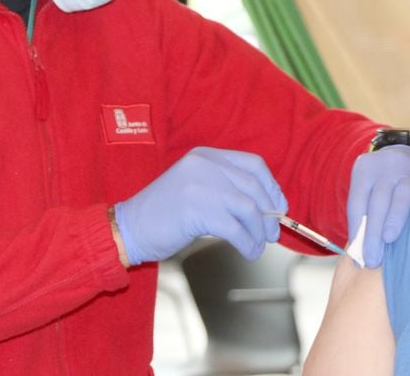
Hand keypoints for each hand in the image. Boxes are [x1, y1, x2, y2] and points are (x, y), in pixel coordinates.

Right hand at [114, 147, 287, 265]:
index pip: (252, 164)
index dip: (271, 186)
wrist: (130, 228)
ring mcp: (201, 186)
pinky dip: (247, 243)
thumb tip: (265, 209)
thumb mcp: (195, 189)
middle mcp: (204, 166)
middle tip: (272, 233)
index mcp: (205, 156)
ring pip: (248, 209)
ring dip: (258, 232)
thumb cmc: (163, 215)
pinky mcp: (197, 210)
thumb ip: (225, 189)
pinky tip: (247, 252)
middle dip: (269, 213)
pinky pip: (236, 229)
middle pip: (253, 187)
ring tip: (258, 246)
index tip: (279, 205)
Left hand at [346, 146, 409, 267]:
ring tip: (389, 239)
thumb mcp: (367, 188)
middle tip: (373, 259)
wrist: (409, 151)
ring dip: (395, 217)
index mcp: (365, 170)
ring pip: (402, 194)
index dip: (356, 231)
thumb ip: (362, 215)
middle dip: (373, 232)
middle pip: (378, 201)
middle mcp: (387, 167)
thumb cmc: (383, 181)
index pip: (357, 203)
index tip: (359, 259)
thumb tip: (359, 257)